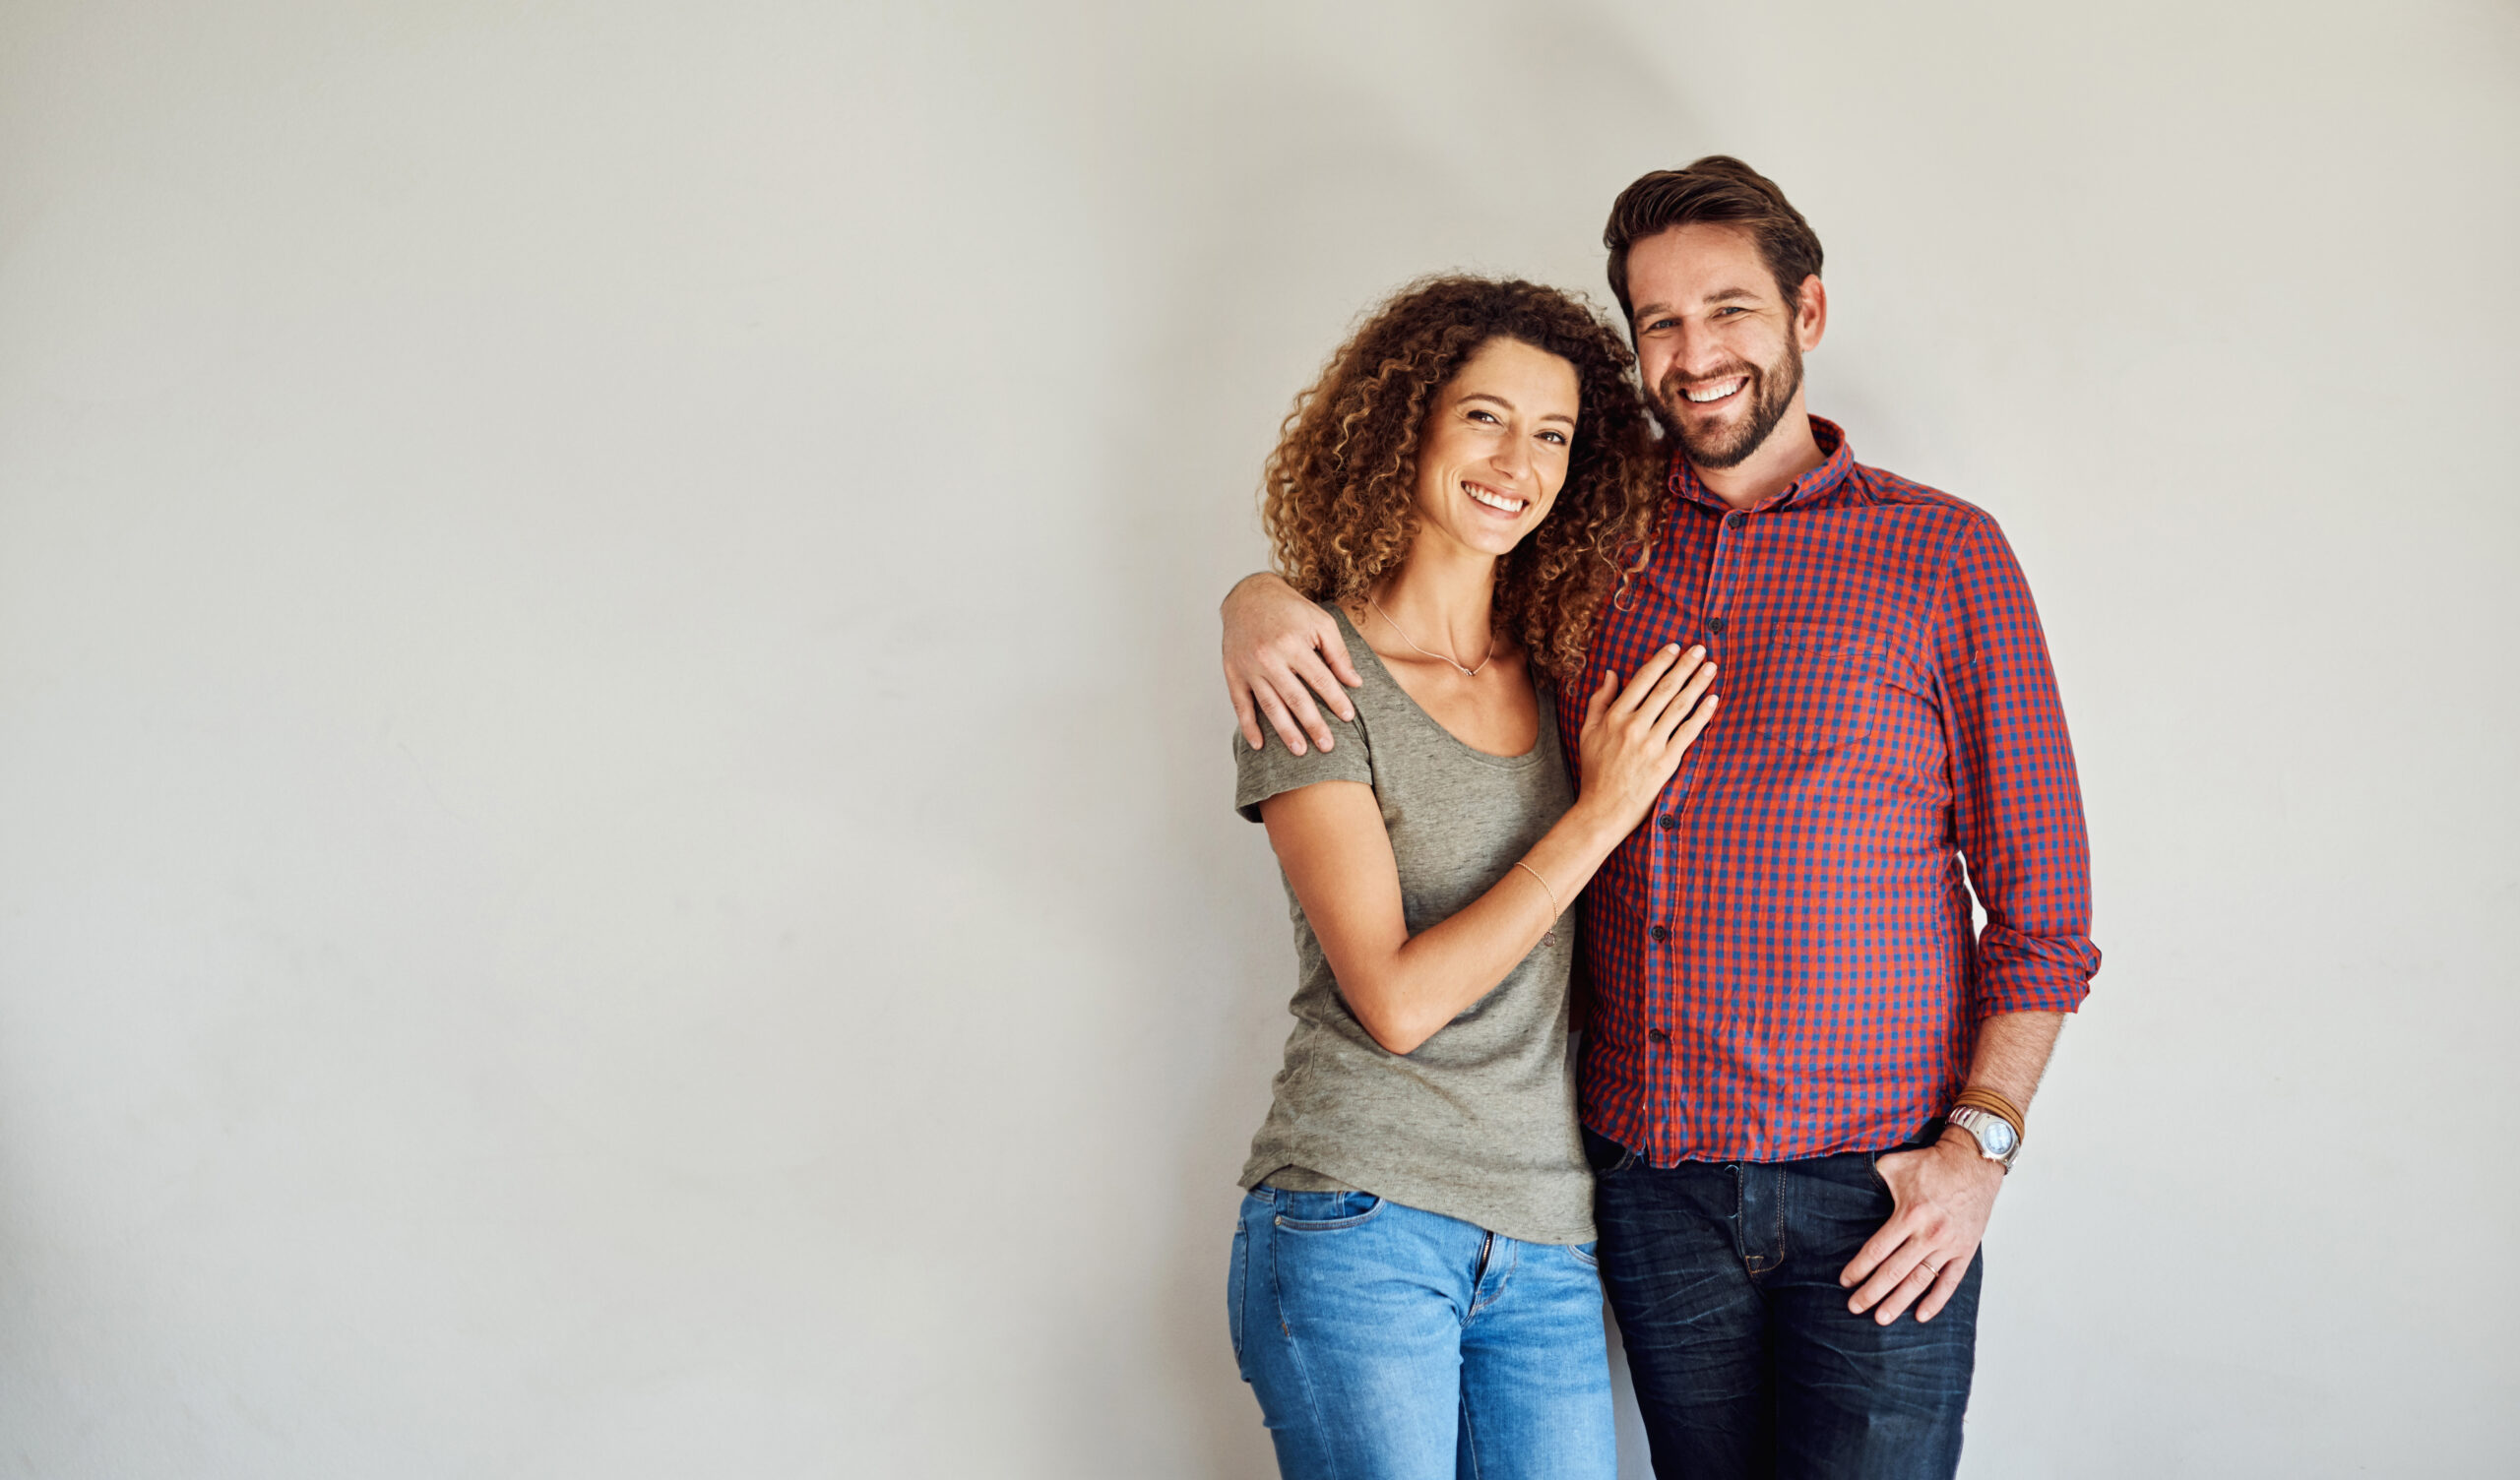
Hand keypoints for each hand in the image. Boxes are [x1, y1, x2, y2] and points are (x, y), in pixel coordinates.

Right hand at [1223, 573, 1362, 754]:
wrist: (1248, 596)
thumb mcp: (1320, 622)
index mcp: (1292, 643)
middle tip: (1327, 746)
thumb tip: (1354, 682)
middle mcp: (1269, 657)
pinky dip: (1248, 726)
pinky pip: (1240, 704)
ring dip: (1285, 731)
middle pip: (1295, 699)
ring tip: (1299, 750)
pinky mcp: (1233, 673)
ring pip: (1269, 706)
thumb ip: (1338, 653)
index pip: (1319, 679)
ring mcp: (1249, 667)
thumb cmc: (1289, 609)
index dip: (1335, 700)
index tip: (1348, 717)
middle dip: (1313, 725)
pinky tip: (1259, 744)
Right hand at [1572, 644, 1718, 834]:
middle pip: (1665, 688)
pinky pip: (1689, 732)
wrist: (1603, 809)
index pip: (1642, 680)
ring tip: (1711, 668)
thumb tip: (1612, 674)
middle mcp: (1634, 727)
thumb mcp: (1587, 732)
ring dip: (1698, 684)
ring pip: (1680, 706)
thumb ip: (1598, 701)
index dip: (1661, 661)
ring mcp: (1652, 744)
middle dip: (1685, 665)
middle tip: (1700, 649)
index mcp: (1614, 717)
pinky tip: (1714, 700)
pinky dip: (1703, 714)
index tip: (1675, 647)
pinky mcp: (1667, 762)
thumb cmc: (1595, 771)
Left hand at [1840, 1130, 2002, 1324]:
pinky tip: (1921, 1316)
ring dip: (1899, 1302)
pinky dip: (1936, 1301)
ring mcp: (1949, 1245)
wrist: (1974, 1163)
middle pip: (1894, 1272)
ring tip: (1881, 1319)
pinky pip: (1950, 1281)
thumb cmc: (1932, 1163)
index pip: (1877, 1250)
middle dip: (1872, 1292)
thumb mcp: (1896, 1164)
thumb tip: (1847, 1182)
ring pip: (1920, 1281)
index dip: (1859, 1268)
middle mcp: (1929, 1234)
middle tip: (1855, 1308)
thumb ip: (1873, 1177)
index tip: (1845, 1281)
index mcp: (1909, 1214)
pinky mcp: (1965, 1250)